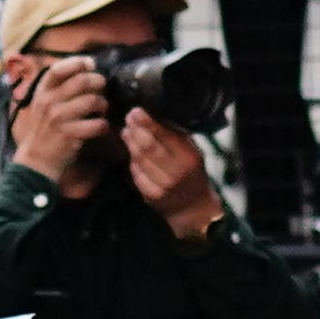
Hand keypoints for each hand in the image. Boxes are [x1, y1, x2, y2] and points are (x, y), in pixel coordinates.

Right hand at [8, 57, 110, 184]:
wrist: (36, 159)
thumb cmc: (45, 126)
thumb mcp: (45, 101)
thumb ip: (61, 84)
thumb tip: (89, 63)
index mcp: (43, 91)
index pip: (58, 69)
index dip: (78, 62)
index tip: (91, 65)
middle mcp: (49, 102)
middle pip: (83, 81)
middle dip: (99, 82)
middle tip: (102, 89)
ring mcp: (58, 119)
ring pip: (92, 101)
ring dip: (103, 104)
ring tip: (102, 109)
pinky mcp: (69, 135)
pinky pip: (96, 124)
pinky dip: (103, 125)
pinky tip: (100, 126)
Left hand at [122, 108, 225, 240]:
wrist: (192, 207)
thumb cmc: (193, 173)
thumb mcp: (194, 152)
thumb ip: (178, 137)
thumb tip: (156, 117)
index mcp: (188, 157)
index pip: (165, 136)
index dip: (148, 123)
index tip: (137, 111)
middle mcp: (174, 172)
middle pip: (148, 147)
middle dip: (136, 130)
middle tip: (128, 117)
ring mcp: (160, 185)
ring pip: (139, 160)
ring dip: (130, 143)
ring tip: (126, 131)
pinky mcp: (149, 195)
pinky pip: (136, 174)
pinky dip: (131, 160)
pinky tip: (129, 151)